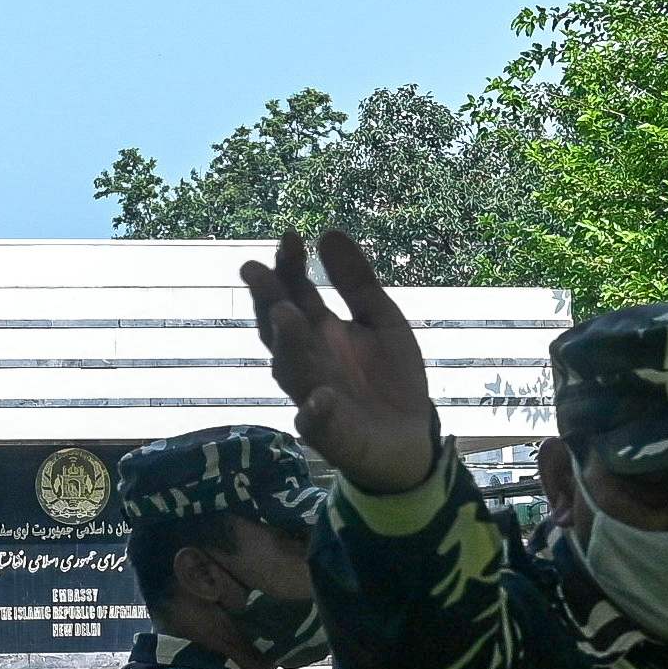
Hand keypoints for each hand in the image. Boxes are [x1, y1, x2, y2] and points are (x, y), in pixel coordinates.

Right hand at [242, 230, 437, 493]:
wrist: (411, 438)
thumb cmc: (389, 377)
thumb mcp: (381, 319)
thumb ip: (356, 280)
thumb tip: (328, 230)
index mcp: (318, 332)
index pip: (293, 294)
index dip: (288, 268)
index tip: (291, 237)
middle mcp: (307, 361)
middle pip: (279, 329)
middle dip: (268, 300)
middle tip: (256, 269)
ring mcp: (314, 396)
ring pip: (292, 370)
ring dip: (288, 344)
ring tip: (287, 314)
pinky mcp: (332, 434)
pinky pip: (317, 425)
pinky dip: (315, 414)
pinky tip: (320, 399)